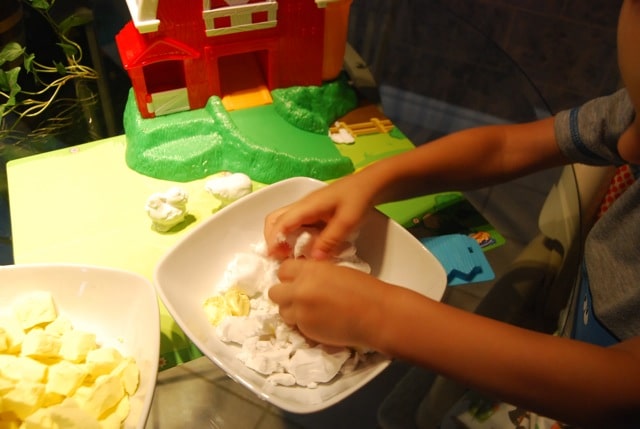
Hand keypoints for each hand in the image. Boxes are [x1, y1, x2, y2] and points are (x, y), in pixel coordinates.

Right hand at [264, 175, 374, 259]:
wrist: (371, 184)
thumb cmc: (359, 198)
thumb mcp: (347, 221)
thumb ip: (330, 240)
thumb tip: (313, 259)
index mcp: (307, 206)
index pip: (280, 222)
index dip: (274, 241)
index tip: (275, 258)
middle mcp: (302, 206)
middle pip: (274, 219)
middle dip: (273, 239)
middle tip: (283, 257)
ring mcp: (307, 208)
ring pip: (284, 221)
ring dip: (282, 238)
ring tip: (292, 255)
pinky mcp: (314, 212)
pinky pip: (296, 224)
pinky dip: (293, 236)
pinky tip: (305, 248)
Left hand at [268, 258, 388, 347]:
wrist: (376, 314)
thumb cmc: (364, 289)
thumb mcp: (335, 271)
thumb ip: (314, 273)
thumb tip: (303, 279)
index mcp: (309, 270)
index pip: (282, 270)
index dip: (289, 276)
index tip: (296, 280)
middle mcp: (300, 290)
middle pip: (274, 292)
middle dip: (285, 294)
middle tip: (299, 297)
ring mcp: (301, 312)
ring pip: (282, 312)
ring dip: (292, 311)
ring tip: (309, 312)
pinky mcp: (306, 330)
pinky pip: (295, 326)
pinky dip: (303, 324)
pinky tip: (319, 321)